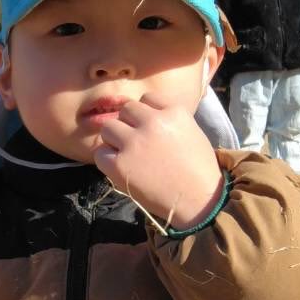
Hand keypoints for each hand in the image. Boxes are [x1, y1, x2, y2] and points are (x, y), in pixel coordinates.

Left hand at [93, 95, 223, 229]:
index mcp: (174, 112)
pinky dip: (107, 160)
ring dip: (114, 140)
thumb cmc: (199, 170)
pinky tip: (120, 168)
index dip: (145, 113)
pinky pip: (100, 154)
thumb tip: (147, 116)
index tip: (148, 127)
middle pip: (125, 111)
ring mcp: (134, 143)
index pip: (147, 98)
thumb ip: (169, 121)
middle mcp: (152, 122)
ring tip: (126, 154)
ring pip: (108, 128)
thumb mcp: (192, 133)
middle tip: (135, 142)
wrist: (199, 201)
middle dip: (128, 124)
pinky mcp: (119, 164)